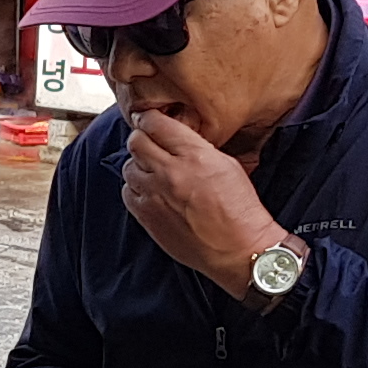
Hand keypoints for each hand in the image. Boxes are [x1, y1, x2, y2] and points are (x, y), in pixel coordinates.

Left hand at [122, 111, 290, 295]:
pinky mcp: (147, 217)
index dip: (150, 118)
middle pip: (136, 142)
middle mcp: (170, 172)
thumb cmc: (239, 208)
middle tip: (149, 143)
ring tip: (153, 171)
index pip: (157, 123)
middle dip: (141, 138)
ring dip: (139, 165)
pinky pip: (128, 193)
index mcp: (194, 155)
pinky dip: (136, 188)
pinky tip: (150, 192)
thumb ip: (197, 147)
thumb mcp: (227, 164)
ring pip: (129, 167)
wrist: (238, 249)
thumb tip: (176, 138)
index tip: (150, 120)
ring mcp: (155, 195)